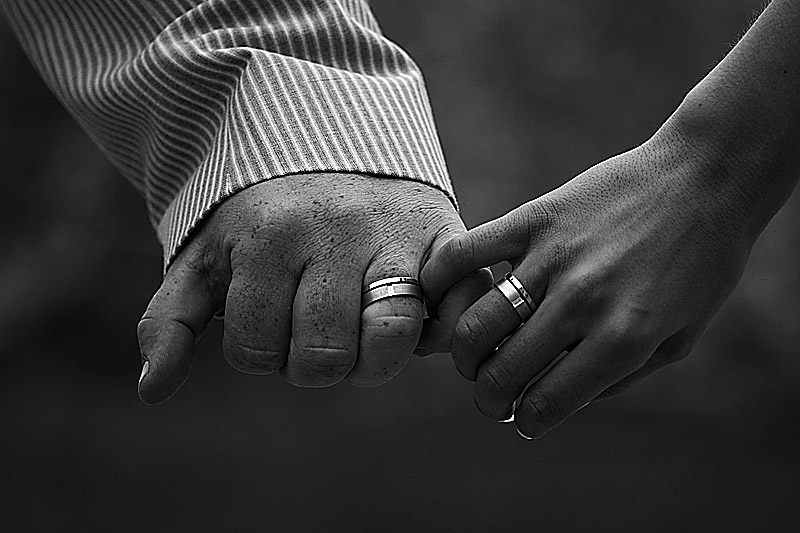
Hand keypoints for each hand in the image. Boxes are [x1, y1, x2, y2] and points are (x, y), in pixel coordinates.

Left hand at [136, 173, 486, 403]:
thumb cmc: (260, 215)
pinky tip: (415, 319)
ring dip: (372, 358)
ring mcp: (397, 234)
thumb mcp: (205, 256)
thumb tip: (153, 393)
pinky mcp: (445, 233)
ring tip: (361, 332)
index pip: (257, 351)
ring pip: (390, 338)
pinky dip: (439, 329)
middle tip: (315, 331)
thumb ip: (172, 319)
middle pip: (324, 355)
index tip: (269, 321)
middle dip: (313, 362)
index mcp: (269, 238)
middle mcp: (337, 233)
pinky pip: (457, 304)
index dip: (260, 352)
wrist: (329, 139)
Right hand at [421, 129, 756, 438]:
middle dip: (488, 398)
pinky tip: (441, 300)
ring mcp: (552, 258)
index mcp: (622, 339)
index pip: (545, 404)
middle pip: (502, 372)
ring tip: (473, 357)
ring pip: (475, 325)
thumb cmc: (700, 263)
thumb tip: (558, 397)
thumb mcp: (679, 338)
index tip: (522, 418)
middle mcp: (582, 302)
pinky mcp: (533, 218)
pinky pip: (465, 255)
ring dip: (464, 356)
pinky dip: (439, 283)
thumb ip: (619, 377)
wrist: (705, 178)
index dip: (526, 421)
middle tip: (491, 396)